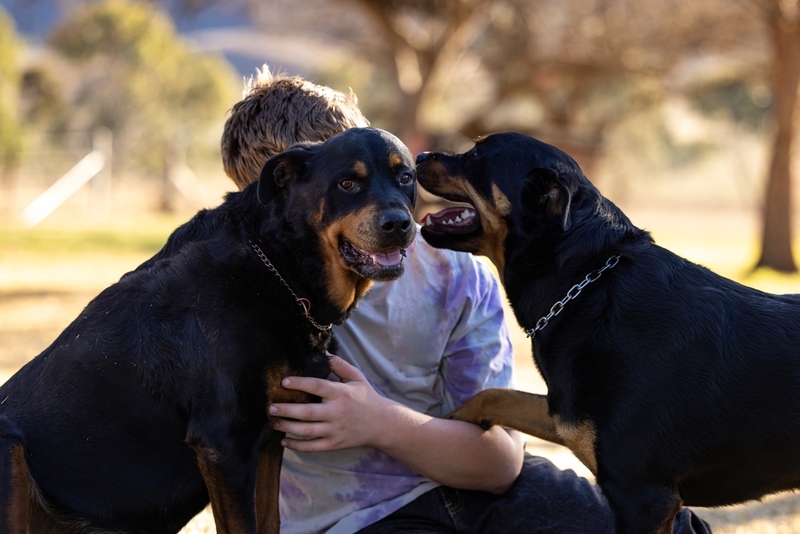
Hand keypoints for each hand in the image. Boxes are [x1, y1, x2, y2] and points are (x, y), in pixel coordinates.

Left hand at [268, 354, 392, 451]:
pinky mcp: (334, 443)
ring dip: (288, 427)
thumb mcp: (356, 377)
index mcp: (341, 394)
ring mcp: (335, 430)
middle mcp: (336, 412)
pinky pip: (313, 447)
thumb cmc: (366, 397)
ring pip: (307, 431)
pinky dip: (297, 445)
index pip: (317, 386)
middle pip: (308, 412)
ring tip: (274, 422)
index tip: (284, 382)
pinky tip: (284, 441)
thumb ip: (339, 365)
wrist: (381, 423)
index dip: (300, 383)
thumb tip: (322, 352)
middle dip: (287, 410)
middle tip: (271, 407)